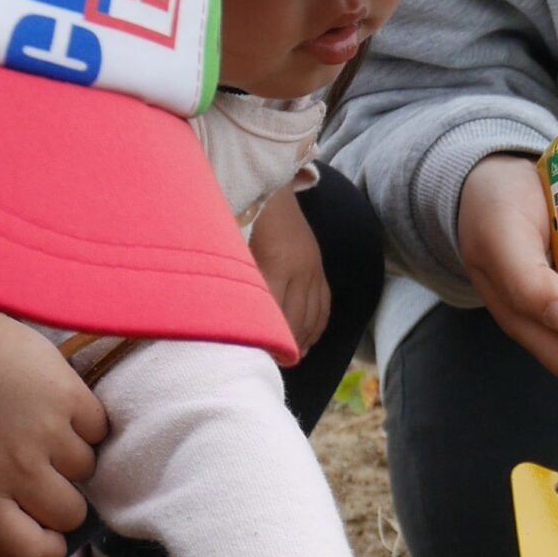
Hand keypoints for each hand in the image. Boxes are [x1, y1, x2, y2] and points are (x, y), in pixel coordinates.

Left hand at [0, 312, 107, 556]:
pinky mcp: (67, 393)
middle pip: (69, 513)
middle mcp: (18, 469)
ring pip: (87, 468)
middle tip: (45, 477)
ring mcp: (46, 431)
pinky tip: (60, 409)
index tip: (46, 539)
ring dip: (71, 457)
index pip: (30, 551)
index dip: (44, 552)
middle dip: (59, 503)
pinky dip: (85, 423)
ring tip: (45, 432)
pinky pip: (98, 427)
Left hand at [248, 193, 329, 357]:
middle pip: (297, 320)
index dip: (270, 339)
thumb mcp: (236, 248)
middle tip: (274, 365)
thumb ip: (239, 281)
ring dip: (302, 341)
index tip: (260, 359)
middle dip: (287, 346)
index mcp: (277, 264)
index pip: (275, 314)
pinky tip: (307, 341)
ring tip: (291, 359)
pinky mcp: (319, 267)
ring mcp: (314, 268)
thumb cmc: (245, 219)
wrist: (271, 191)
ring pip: (313, 316)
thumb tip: (233, 317)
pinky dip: (317, 326)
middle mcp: (301, 269)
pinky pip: (325, 304)